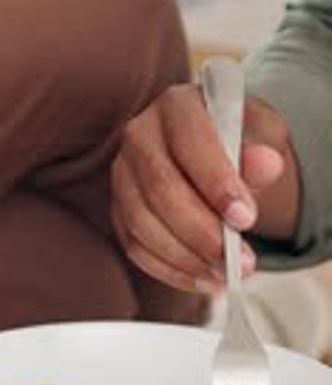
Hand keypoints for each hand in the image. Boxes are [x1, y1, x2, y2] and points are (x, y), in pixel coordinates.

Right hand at [111, 83, 291, 294]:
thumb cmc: (238, 138)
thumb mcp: (260, 133)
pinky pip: (135, 246)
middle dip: (202, 232)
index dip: (217, 183)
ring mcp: (123, 173)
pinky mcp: (118, 209)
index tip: (246, 219)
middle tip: (239, 261)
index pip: (190, 142)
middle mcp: (139, 134)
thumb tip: (266, 164)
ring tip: (226, 274)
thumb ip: (263, 147)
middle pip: (160, 188)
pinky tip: (204, 278)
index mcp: (177, 105)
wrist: (216, 149)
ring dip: (186, 257)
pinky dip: (171, 270)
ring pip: (142, 222)